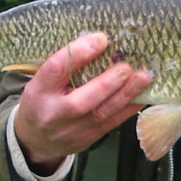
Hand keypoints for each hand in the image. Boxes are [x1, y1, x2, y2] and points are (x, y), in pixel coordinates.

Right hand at [14, 33, 151, 171]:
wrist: (37, 140)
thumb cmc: (43, 101)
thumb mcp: (43, 81)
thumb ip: (65, 66)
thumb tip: (100, 42)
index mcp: (38, 91)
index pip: (56, 69)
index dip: (78, 53)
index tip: (101, 39)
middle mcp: (54, 113)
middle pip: (80, 101)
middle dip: (106, 83)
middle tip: (126, 67)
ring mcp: (72, 130)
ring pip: (101, 113)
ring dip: (125, 95)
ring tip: (143, 78)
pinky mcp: (89, 139)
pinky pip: (112, 123)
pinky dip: (129, 108)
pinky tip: (143, 95)